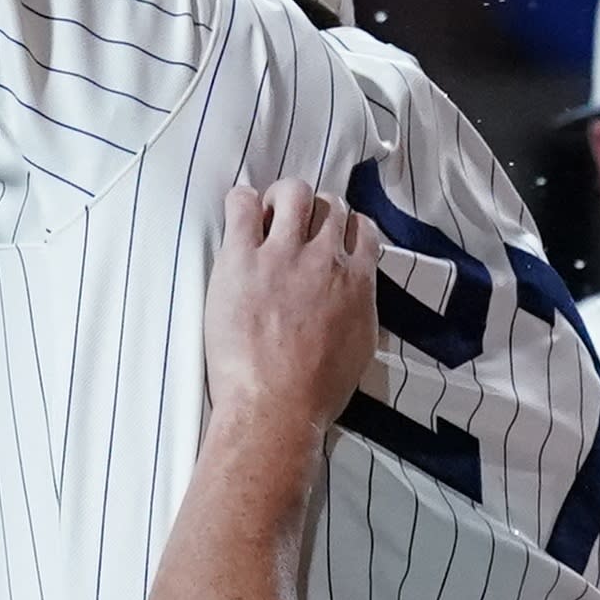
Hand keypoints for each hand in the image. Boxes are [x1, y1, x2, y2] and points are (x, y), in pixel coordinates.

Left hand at [203, 179, 376, 438]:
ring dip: (281, 199)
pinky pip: (243, 205)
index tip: (329, 237)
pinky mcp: (241, 259)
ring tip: (266, 219)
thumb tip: (356, 293)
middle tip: (294, 228)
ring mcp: (282, 255)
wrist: (276, 407)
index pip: (361, 228)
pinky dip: (242, 202)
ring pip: (293, 193)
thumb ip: (360, 308)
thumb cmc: (317, 391)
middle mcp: (324, 259)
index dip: (344, 227)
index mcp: (357, 281)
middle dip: (314, 210)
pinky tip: (238, 217)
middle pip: (329, 204)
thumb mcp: (361, 348)